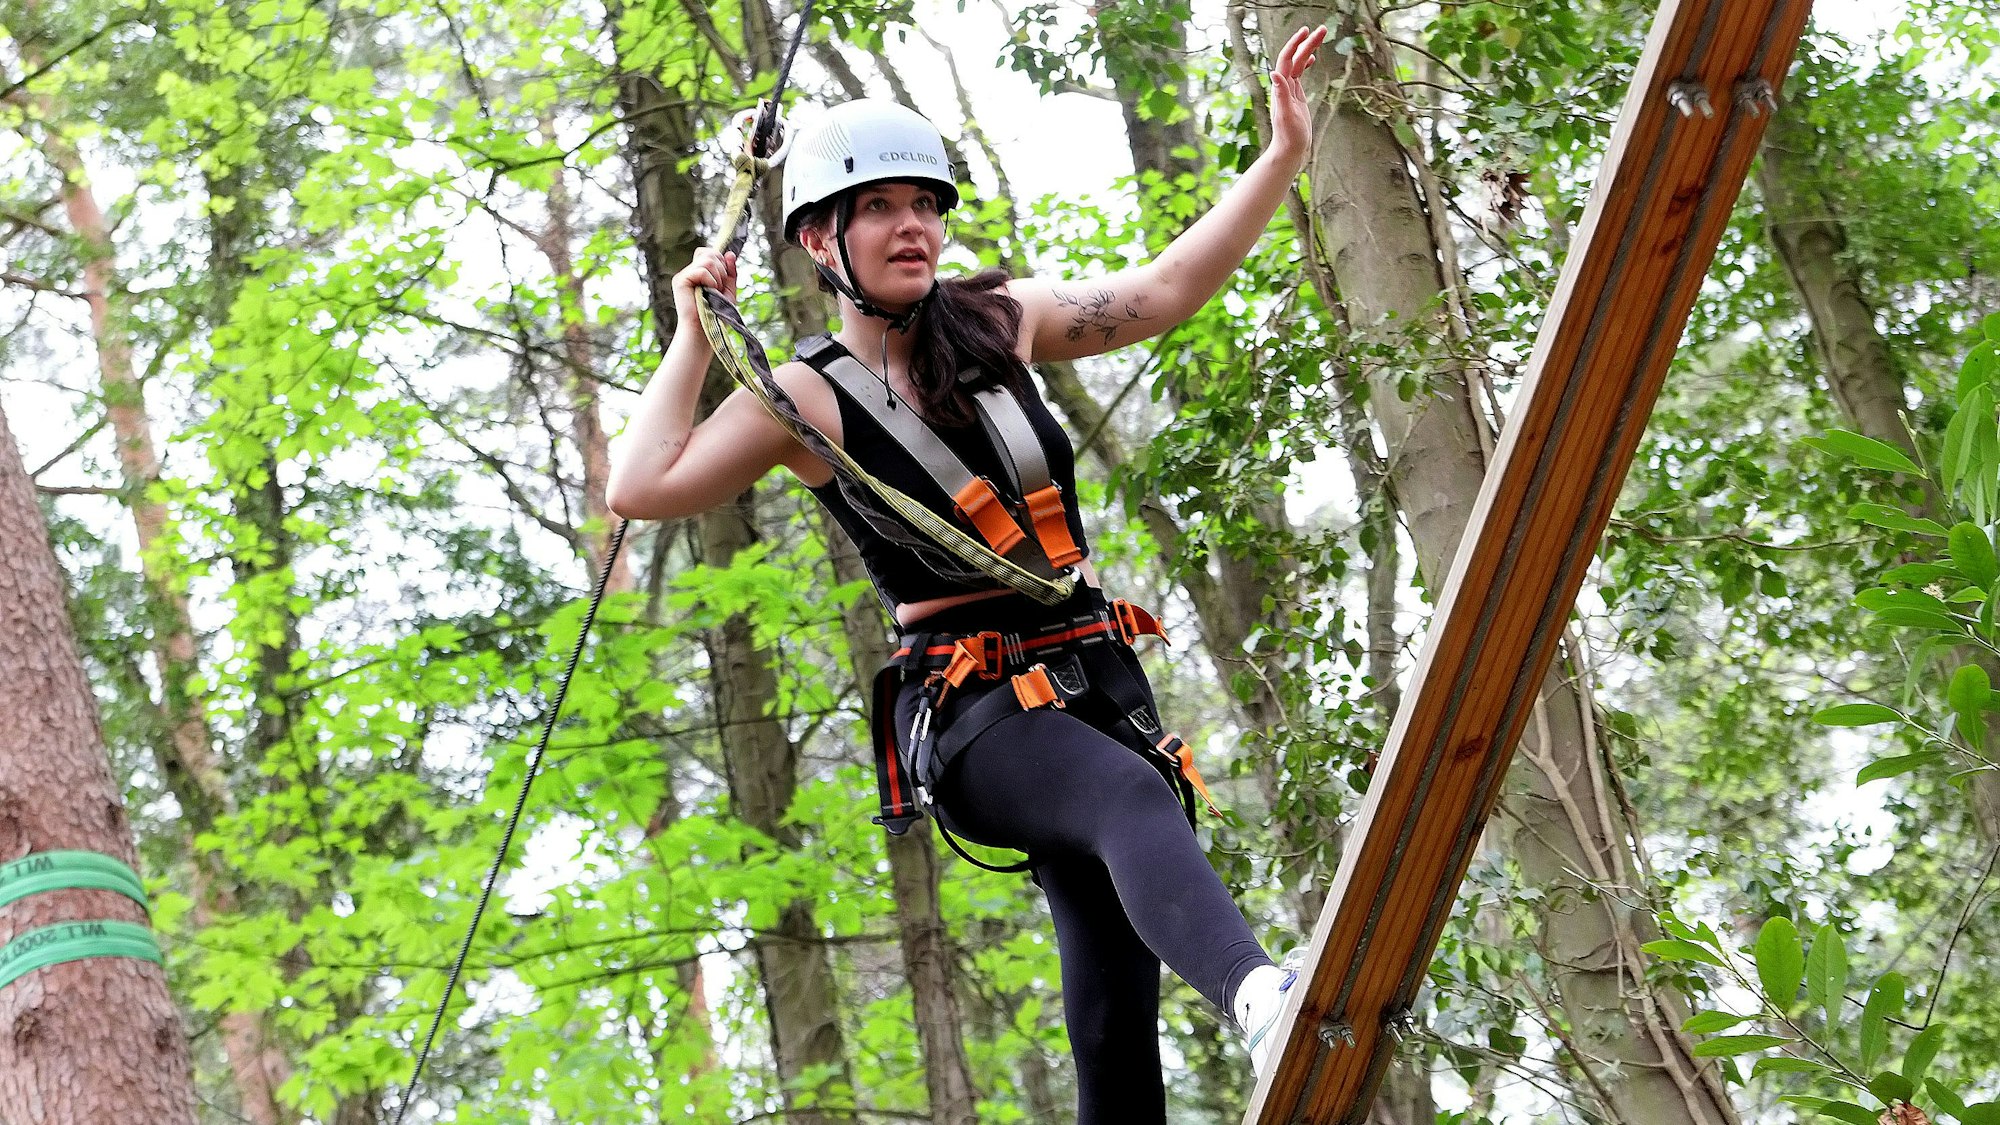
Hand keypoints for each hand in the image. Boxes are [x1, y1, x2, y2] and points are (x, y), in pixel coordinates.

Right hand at [672, 248, 737, 323]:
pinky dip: (711, 281)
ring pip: (707, 260)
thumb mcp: (728, 290)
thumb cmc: (717, 314)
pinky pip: (702, 270)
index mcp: (699, 272)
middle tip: (718, 289)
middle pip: (710, 253)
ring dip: (717, 277)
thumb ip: (730, 272)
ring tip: (714, 292)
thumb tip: (730, 253)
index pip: (710, 252)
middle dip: (722, 270)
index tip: (724, 279)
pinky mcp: (680, 281)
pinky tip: (709, 292)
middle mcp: (690, 271)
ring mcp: (684, 275)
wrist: (706, 330)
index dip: (721, 261)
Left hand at [1267, 25, 1325, 167]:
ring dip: (1308, 49)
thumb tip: (1274, 73)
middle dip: (1307, 42)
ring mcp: (1289, 91)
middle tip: (1322, 29)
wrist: (1289, 150)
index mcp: (1281, 88)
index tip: (1306, 31)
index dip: (1295, 44)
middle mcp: (1283, 86)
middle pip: (1295, 58)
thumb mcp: (1286, 115)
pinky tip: (1312, 59)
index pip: (1286, 59)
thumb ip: (1281, 94)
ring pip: (1298, 64)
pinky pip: (1299, 75)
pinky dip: (1305, 63)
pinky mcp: (1296, 97)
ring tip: (1320, 36)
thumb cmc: (1289, 136)